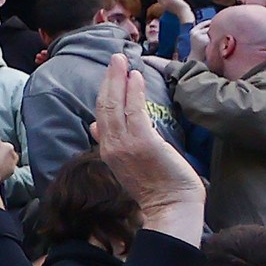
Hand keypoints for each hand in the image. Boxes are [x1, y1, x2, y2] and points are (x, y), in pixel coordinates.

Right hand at [90, 49, 206, 241]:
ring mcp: (125, 144)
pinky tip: (136, 77)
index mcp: (107, 150)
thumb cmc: (156, 188)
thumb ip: (112, 143)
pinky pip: (134, 111)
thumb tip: (94, 125)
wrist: (170, 207)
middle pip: (104, 105)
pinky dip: (134, 92)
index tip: (112, 76)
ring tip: (121, 61)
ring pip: (115, 105)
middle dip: (109, 79)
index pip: (101, 115)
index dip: (105, 93)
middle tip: (114, 58)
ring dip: (119, 80)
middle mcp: (111, 145)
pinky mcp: (143, 142)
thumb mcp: (127, 164)